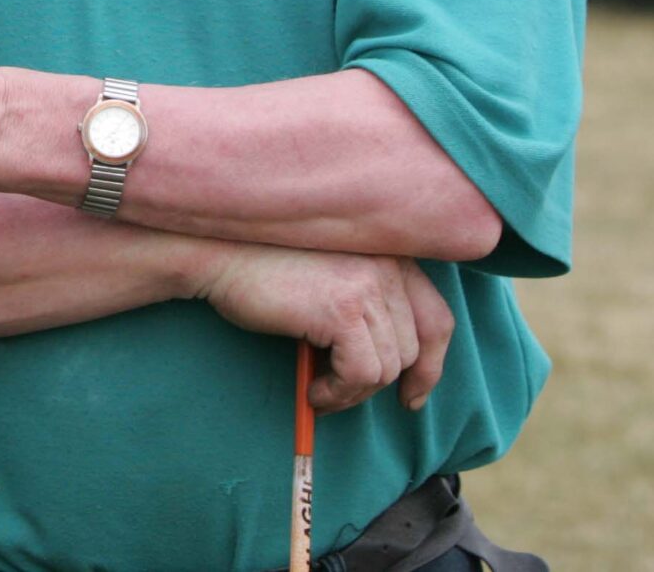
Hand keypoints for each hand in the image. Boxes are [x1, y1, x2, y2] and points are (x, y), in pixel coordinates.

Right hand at [194, 245, 453, 412]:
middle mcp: (389, 266)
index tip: (410, 395)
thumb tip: (395, 372)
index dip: (430, 364)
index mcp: (390, 255)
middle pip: (413, 350)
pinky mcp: (345, 310)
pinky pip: (362, 374)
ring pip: (387, 368)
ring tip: (317, 392)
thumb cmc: (262, 271)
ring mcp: (369, 286)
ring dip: (352, 392)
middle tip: (339, 398)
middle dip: (379, 385)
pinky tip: (312, 390)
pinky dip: (339, 393)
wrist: (217, 255)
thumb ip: (366, 305)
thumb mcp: (329, 280)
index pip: (437, 319)